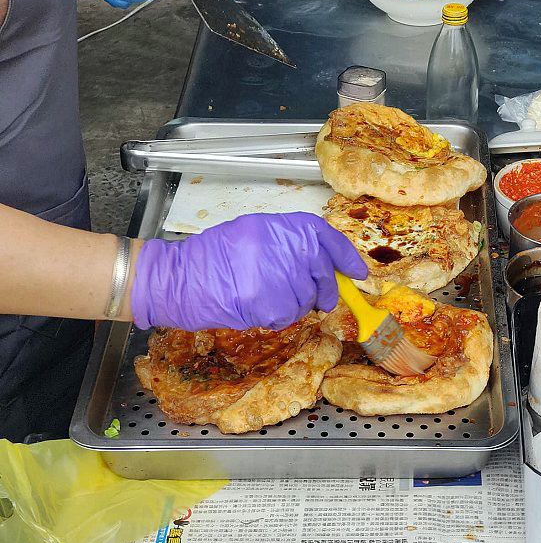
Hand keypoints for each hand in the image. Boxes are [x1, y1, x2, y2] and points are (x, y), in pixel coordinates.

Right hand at [130, 213, 368, 330]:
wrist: (179, 278)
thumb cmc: (215, 258)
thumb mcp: (256, 236)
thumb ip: (291, 245)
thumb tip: (327, 264)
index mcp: (279, 225)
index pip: (324, 236)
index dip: (346, 256)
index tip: (359, 273)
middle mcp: (279, 244)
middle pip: (322, 271)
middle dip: (326, 289)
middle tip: (322, 299)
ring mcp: (273, 272)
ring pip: (307, 296)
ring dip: (298, 304)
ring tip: (274, 298)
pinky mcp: (264, 300)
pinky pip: (288, 314)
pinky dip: (280, 317)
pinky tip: (262, 308)